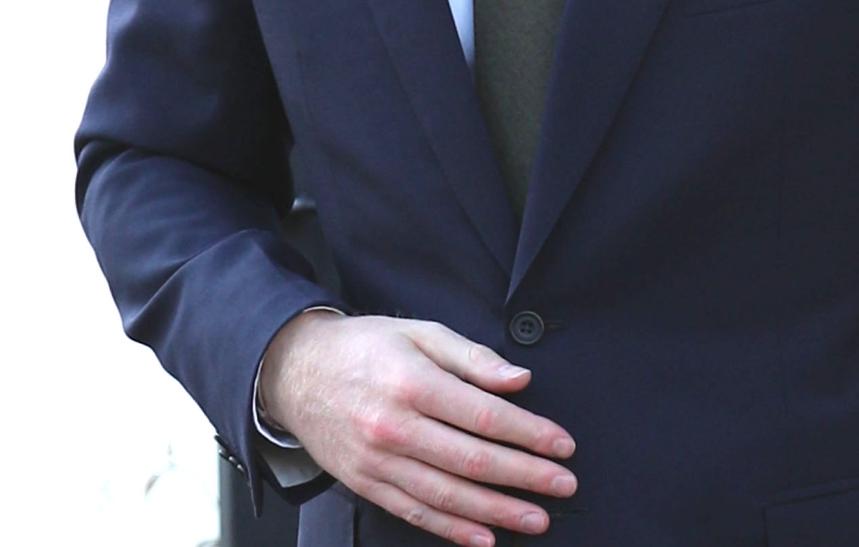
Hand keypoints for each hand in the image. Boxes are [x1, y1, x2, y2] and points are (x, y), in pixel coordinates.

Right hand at [260, 310, 577, 546]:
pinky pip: (414, 513)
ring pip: (446, 495)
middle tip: (563, 485)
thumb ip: (474, 358)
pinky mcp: (365, 483)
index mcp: (413, 384)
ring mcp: (377, 461)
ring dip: (496, 511)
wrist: (295, 372)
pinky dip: (451, 530)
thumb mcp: (421, 333)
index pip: (485, 416)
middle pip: (472, 460)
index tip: (563, 445)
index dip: (530, 433)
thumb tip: (520, 380)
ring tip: (535, 519)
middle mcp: (394, 427)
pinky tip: (483, 538)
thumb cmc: (366, 348)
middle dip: (525, 476)